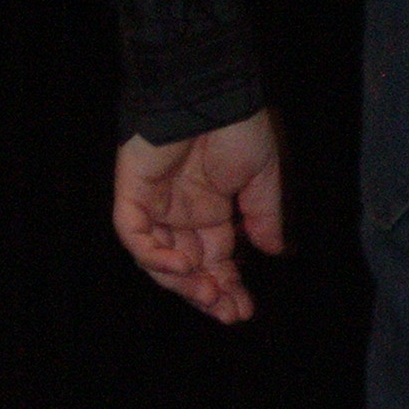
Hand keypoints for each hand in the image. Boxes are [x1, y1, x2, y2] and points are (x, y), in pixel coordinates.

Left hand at [112, 110, 283, 323]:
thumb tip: (277, 251)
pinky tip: (182, 267)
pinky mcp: (131, 195)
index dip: (228, 286)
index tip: (245, 310)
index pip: (215, 260)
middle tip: (230, 314)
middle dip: (207, 293)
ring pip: (159, 259)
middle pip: (187, 267)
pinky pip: (135, 236)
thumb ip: (264, 216)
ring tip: (211, 297)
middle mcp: (180, 214)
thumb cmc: (238, 127)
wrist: (210, 94)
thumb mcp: (263, 177)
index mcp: (210, 211)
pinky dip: (154, 255)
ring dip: (183, 282)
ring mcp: (154, 206)